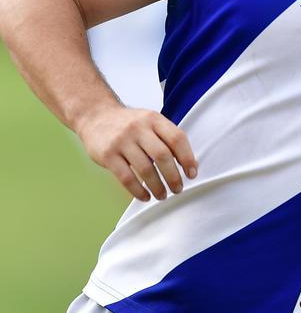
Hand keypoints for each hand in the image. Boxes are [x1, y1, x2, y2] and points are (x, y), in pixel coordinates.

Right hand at [78, 105, 197, 200]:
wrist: (96, 115)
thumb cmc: (130, 124)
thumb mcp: (151, 121)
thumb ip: (168, 138)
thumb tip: (190, 164)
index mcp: (154, 119)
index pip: (177, 138)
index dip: (188, 158)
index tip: (192, 174)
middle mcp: (138, 128)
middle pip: (162, 155)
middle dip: (173, 176)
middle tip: (178, 189)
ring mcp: (121, 141)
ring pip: (145, 169)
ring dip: (157, 187)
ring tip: (162, 195)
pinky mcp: (107, 155)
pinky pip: (126, 178)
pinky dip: (138, 191)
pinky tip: (145, 196)